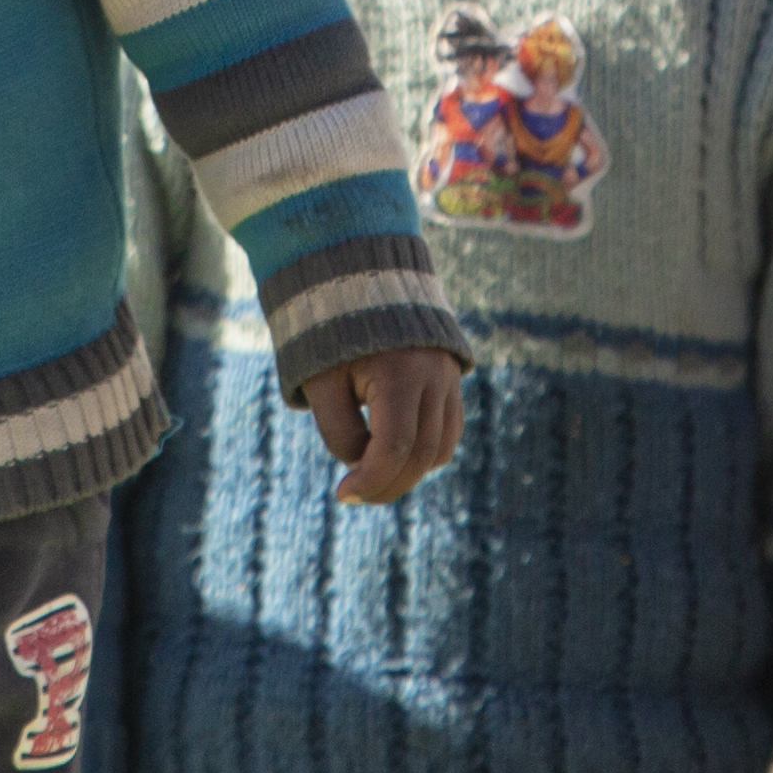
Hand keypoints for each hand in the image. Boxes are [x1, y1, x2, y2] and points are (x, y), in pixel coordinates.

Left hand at [305, 345, 462, 505]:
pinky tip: (394, 454)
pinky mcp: (451, 377)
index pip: (395, 447)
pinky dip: (425, 451)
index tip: (342, 494)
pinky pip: (448, 430)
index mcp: (399, 374)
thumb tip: (363, 466)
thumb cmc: (330, 332)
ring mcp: (448, 376)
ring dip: (409, 472)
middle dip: (387, 484)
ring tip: (372, 476)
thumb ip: (339, 430)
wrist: (361, 278)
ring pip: (441, 448)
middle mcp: (433, 376)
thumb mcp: (321, 382)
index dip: (370, 481)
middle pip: (421, 454)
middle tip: (354, 495)